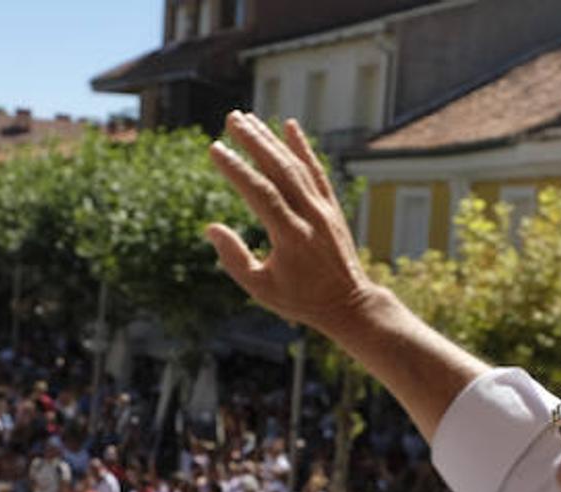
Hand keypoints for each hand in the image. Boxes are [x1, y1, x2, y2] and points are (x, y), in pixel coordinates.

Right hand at [205, 113, 385, 334]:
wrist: (349, 304)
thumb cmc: (301, 299)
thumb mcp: (261, 289)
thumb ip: (234, 258)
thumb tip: (210, 228)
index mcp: (290, 236)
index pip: (260, 193)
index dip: (236, 169)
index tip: (215, 148)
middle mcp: (310, 216)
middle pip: (280, 169)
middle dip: (254, 141)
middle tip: (231, 117)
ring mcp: (324, 209)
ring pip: (296, 166)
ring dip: (272, 139)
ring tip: (248, 119)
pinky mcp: (333, 207)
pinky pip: (317, 171)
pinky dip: (304, 148)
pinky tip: (290, 126)